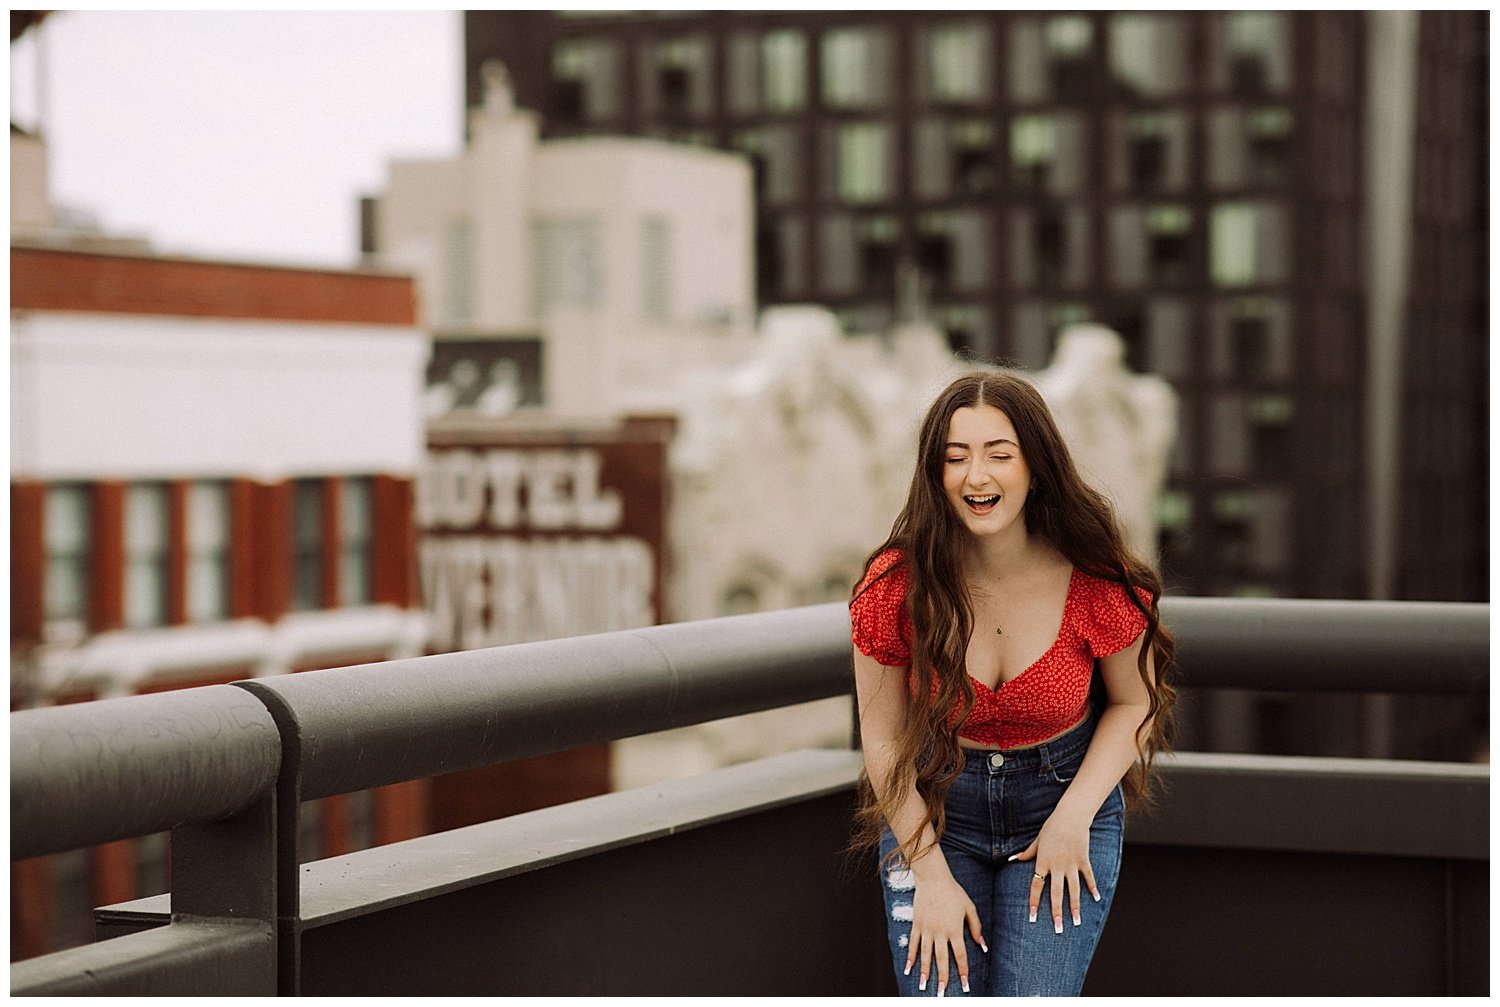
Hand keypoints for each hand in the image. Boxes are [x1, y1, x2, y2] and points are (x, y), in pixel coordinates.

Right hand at [905, 865, 986, 995]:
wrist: (932, 878)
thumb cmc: (953, 892)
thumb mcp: (969, 907)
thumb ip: (975, 927)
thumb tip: (982, 945)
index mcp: (954, 929)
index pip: (960, 955)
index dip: (962, 970)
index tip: (964, 984)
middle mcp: (940, 932)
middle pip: (941, 959)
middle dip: (942, 978)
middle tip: (941, 993)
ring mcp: (926, 928)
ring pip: (925, 955)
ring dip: (924, 972)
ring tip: (923, 986)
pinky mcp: (917, 924)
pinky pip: (913, 944)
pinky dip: (910, 957)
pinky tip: (908, 968)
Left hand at [1007, 810, 1099, 933]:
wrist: (1070, 816)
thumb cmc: (1051, 828)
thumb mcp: (1037, 841)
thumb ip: (1026, 853)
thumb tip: (1011, 860)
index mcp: (1043, 863)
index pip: (1036, 887)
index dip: (1034, 902)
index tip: (1033, 917)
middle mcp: (1057, 866)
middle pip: (1056, 894)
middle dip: (1056, 913)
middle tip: (1057, 930)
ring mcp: (1072, 864)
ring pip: (1074, 890)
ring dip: (1075, 907)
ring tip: (1076, 922)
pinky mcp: (1083, 860)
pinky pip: (1088, 876)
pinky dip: (1092, 887)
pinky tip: (1096, 898)